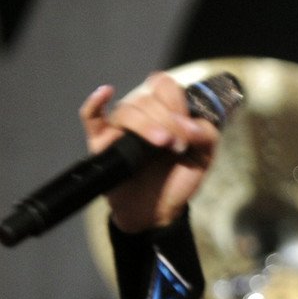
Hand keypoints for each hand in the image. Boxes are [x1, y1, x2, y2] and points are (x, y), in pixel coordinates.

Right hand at [79, 72, 220, 231]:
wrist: (159, 211)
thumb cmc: (179, 179)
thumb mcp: (204, 157)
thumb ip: (207, 135)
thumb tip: (189, 125)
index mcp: (164, 111)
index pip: (164, 86)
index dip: (176, 101)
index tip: (188, 128)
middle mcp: (140, 115)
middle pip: (145, 98)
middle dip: (166, 119)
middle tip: (177, 146)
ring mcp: (119, 128)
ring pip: (125, 110)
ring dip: (145, 123)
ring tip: (163, 144)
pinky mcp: (101, 143)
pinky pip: (90, 116)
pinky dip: (94, 103)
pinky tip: (105, 93)